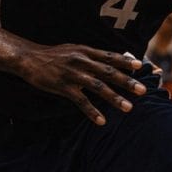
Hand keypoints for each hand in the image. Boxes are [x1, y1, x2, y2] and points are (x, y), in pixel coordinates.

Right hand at [16, 44, 144, 124]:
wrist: (28, 58)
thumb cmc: (53, 56)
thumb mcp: (73, 50)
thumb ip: (90, 56)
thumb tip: (110, 60)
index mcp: (85, 51)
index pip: (109, 56)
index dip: (125, 60)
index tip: (140, 66)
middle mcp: (81, 61)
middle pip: (108, 72)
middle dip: (126, 81)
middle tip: (142, 90)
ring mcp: (72, 74)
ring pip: (98, 86)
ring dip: (114, 98)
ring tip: (128, 107)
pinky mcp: (63, 86)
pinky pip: (81, 100)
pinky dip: (92, 111)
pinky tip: (102, 121)